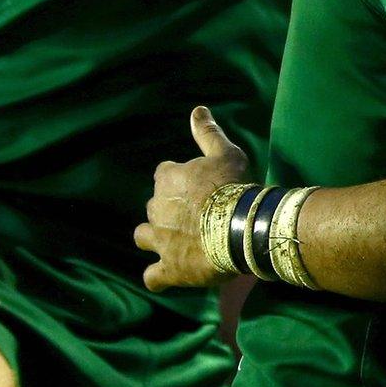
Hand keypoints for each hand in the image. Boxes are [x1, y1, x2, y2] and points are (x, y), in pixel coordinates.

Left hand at [135, 106, 249, 291]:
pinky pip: (153, 277)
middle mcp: (156, 209)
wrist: (242, 228)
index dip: (181, 180)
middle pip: (155, 206)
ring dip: (155, 238)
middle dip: (169, 209)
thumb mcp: (226, 153)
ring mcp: (160, 240)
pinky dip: (159, 276)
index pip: (164, 174)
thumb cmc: (235, 186)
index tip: (200, 186)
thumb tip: (197, 109)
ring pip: (144, 237)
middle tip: (197, 214)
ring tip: (176, 242)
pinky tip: (168, 274)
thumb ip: (207, 132)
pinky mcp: (169, 268)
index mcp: (167, 179)